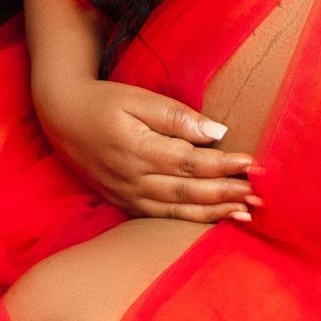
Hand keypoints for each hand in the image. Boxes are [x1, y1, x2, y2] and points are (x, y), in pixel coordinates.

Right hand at [34, 75, 258, 222]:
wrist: (62, 117)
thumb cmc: (104, 102)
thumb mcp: (137, 99)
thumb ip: (176, 116)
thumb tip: (216, 132)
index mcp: (138, 150)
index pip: (190, 162)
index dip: (223, 165)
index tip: (253, 163)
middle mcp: (133, 178)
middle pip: (188, 191)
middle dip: (226, 195)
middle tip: (258, 197)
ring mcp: (127, 194)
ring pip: (176, 210)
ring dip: (213, 214)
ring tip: (245, 215)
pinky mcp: (124, 202)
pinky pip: (161, 217)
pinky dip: (189, 221)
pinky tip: (213, 221)